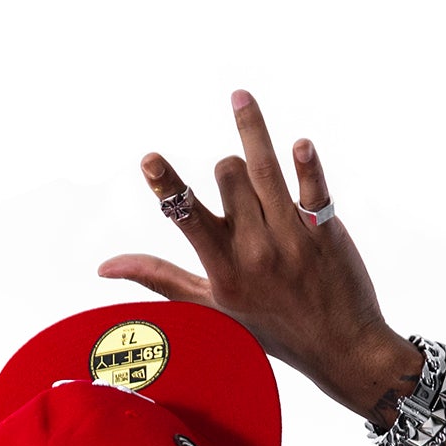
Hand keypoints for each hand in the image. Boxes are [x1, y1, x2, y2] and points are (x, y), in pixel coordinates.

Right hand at [95, 92, 416, 424]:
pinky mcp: (324, 231)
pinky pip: (314, 189)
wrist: (340, 348)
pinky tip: (300, 147)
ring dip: (251, 128)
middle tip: (236, 181)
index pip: (187, 218)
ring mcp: (291, 239)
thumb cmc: (271, 326)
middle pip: (228, 175)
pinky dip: (307, 166)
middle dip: (226, 167)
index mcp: (223, 270)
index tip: (150, 159)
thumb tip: (106, 266)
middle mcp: (255, 252)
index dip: (168, 186)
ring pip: (264, 169)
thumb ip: (160, 278)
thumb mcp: (210, 306)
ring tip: (241, 97)